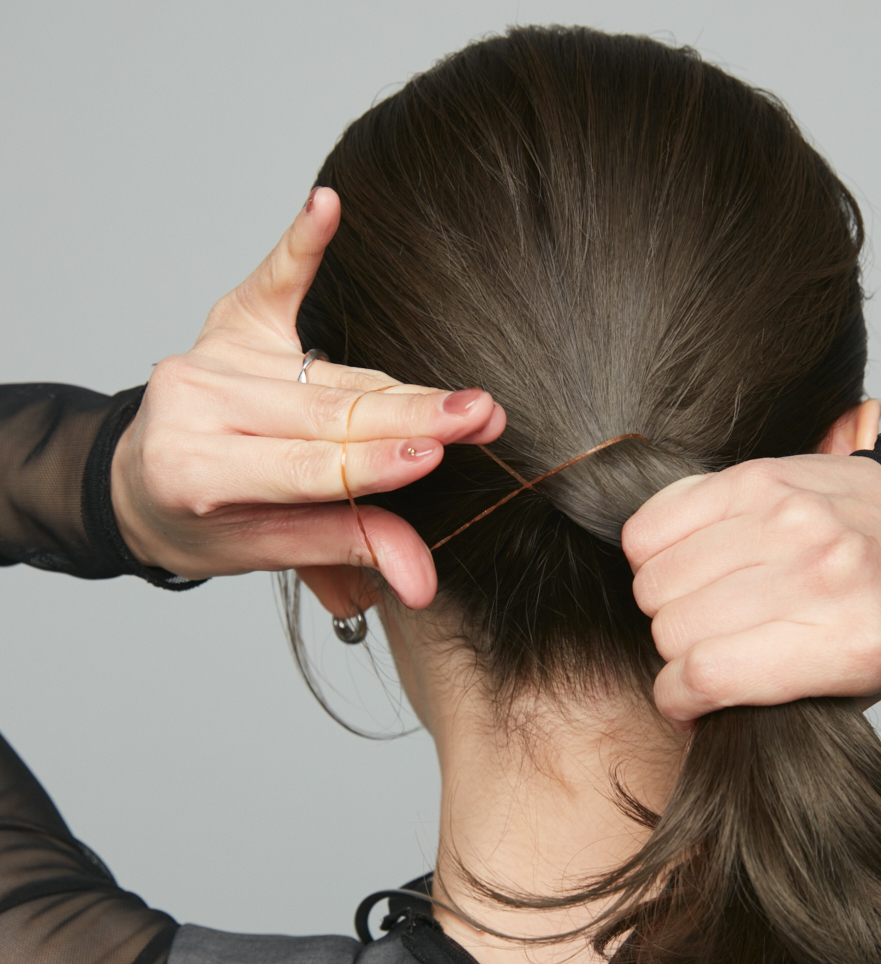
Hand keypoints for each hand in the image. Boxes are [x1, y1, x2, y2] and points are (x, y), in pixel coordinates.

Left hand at [111, 187, 504, 607]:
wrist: (143, 482)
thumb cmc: (207, 525)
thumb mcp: (269, 553)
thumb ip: (346, 551)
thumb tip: (423, 584)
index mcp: (195, 473)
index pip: (304, 467)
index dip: (370, 463)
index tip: (435, 455)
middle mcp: (194, 406)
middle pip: (325, 411)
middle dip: (412, 417)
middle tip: (480, 416)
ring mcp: (209, 358)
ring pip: (330, 375)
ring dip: (404, 391)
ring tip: (467, 403)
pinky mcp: (230, 321)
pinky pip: (276, 280)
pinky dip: (303, 244)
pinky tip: (326, 206)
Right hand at [623, 454, 880, 724]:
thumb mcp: (853, 687)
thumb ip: (770, 699)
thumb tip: (687, 700)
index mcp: (848, 642)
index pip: (709, 674)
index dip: (676, 697)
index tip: (682, 699)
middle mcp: (818, 573)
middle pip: (675, 626)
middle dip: (674, 650)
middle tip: (701, 648)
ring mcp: (786, 517)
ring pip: (656, 575)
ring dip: (662, 600)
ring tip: (695, 603)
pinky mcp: (756, 478)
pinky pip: (653, 523)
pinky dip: (649, 551)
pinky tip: (682, 562)